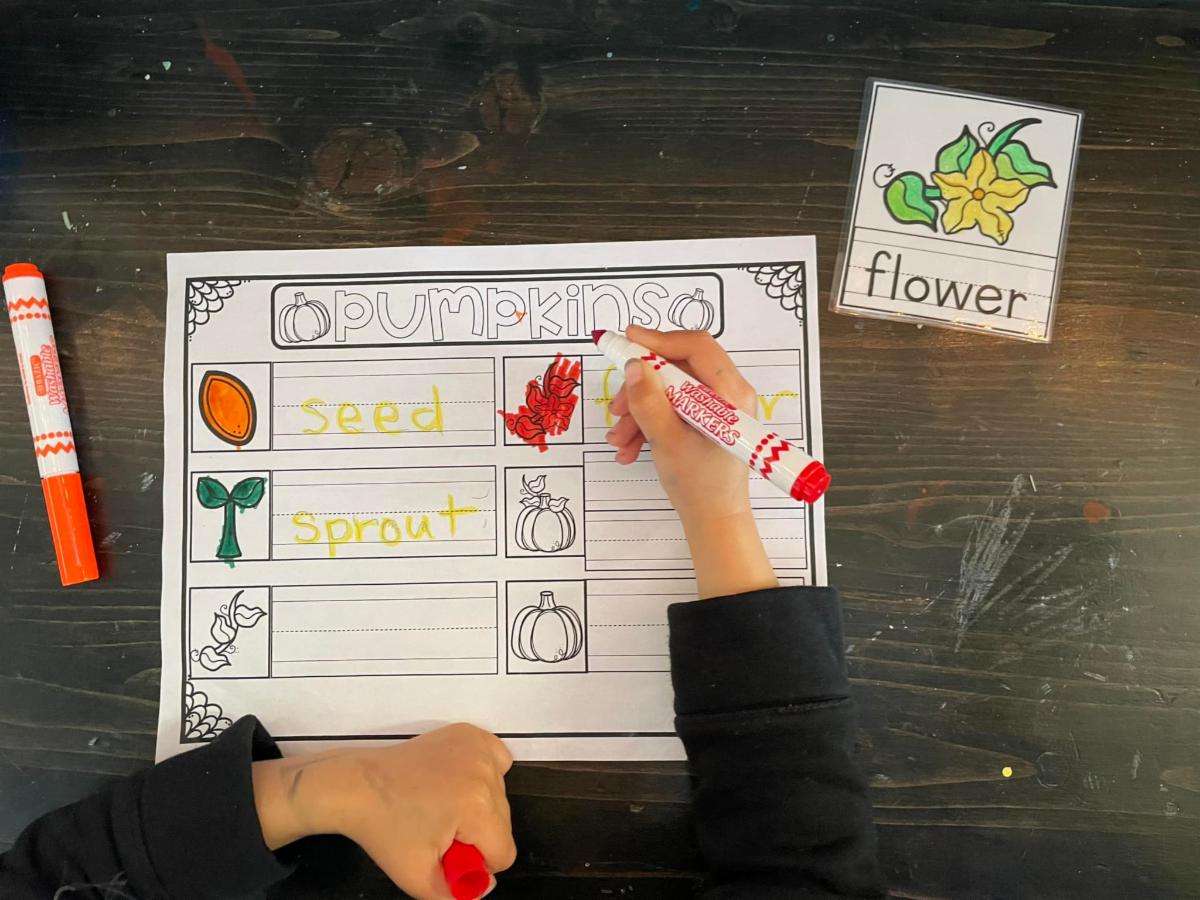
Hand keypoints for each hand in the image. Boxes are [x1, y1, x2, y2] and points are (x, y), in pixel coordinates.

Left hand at [253, 723, 515, 899]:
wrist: (358, 786)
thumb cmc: (385, 830)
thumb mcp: (418, 878)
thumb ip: (456, 893)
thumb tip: (482, 886)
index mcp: (477, 808)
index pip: (504, 852)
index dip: (477, 862)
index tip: (451, 854)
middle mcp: (485, 773)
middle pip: (503, 823)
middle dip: (477, 833)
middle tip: (440, 829)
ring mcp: (478, 747)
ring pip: (501, 794)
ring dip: (480, 805)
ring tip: (443, 804)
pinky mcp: (470, 732)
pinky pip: (497, 760)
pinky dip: (485, 773)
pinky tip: (458, 781)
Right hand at [606, 325, 777, 598]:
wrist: (713, 521)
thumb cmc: (700, 485)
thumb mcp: (667, 441)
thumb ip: (648, 401)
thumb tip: (633, 366)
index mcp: (731, 394)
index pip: (697, 347)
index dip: (659, 340)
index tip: (627, 341)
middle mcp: (728, 394)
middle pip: (678, 369)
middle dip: (642, 387)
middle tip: (616, 406)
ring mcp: (717, 408)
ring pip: (670, 391)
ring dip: (639, 411)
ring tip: (619, 440)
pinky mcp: (706, 420)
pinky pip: (672, 408)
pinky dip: (648, 423)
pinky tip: (629, 448)